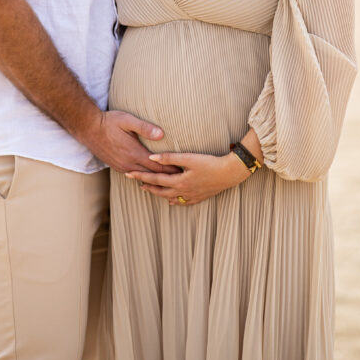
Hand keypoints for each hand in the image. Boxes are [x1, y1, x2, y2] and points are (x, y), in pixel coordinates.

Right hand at [82, 110, 179, 173]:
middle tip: (181, 180)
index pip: (158, 166)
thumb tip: (161, 134)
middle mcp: (129, 163)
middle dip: (167, 177)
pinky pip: (132, 175)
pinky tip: (148, 179)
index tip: (183, 172)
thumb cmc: (109, 121)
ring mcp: (122, 166)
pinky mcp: (116, 166)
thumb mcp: (127, 120)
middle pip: (152, 174)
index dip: (171, 170)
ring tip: (167, 184)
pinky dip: (143, 178)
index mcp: (135, 153)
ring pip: (142, 177)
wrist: (88, 128)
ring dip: (155, 180)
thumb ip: (145, 128)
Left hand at [127, 150, 249, 204]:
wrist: (229, 173)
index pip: (155, 178)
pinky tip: (171, 200)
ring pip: (170, 197)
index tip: (129, 173)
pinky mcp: (199, 197)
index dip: (141, 175)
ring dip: (158, 193)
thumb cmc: (210, 163)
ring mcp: (191, 196)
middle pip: (160, 190)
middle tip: (135, 182)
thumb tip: (151, 157)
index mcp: (178, 181)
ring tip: (149, 190)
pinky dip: (174, 201)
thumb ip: (169, 158)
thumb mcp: (189, 158)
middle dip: (147, 185)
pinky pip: (183, 202)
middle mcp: (183, 191)